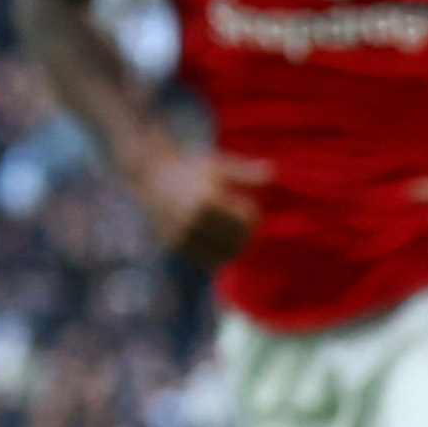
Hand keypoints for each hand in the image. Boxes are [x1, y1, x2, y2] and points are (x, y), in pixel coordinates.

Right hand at [139, 146, 272, 269]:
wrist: (152, 176)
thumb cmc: (190, 168)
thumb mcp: (218, 166)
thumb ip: (245, 172)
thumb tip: (275, 173)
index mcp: (208, 200)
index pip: (245, 222)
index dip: (252, 215)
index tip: (248, 205)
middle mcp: (194, 221)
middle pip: (236, 242)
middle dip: (246, 234)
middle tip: (244, 223)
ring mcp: (183, 235)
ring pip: (222, 256)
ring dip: (234, 248)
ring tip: (234, 234)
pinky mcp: (176, 245)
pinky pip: (206, 260)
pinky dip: (218, 255)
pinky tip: (219, 241)